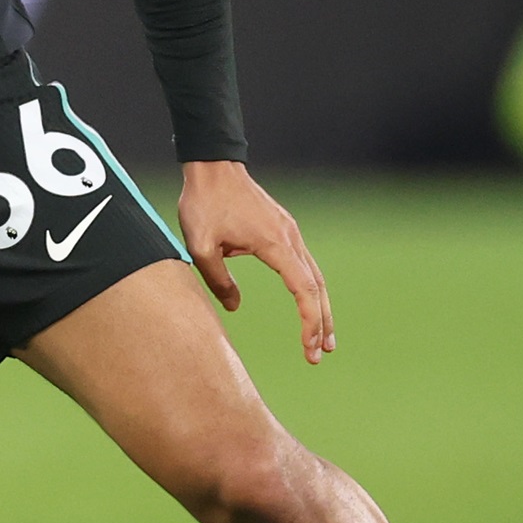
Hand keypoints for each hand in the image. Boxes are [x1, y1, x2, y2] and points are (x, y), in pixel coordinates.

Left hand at [178, 159, 333, 363]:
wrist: (214, 168)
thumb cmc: (203, 204)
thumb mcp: (200, 247)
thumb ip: (217, 280)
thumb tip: (235, 307)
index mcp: (274, 244)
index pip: (303, 289)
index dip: (309, 320)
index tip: (309, 345)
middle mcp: (290, 239)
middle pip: (316, 287)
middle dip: (321, 323)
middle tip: (320, 354)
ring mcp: (290, 233)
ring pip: (315, 276)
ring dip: (320, 308)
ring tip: (323, 339)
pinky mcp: (284, 230)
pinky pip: (304, 265)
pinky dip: (310, 289)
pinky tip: (309, 305)